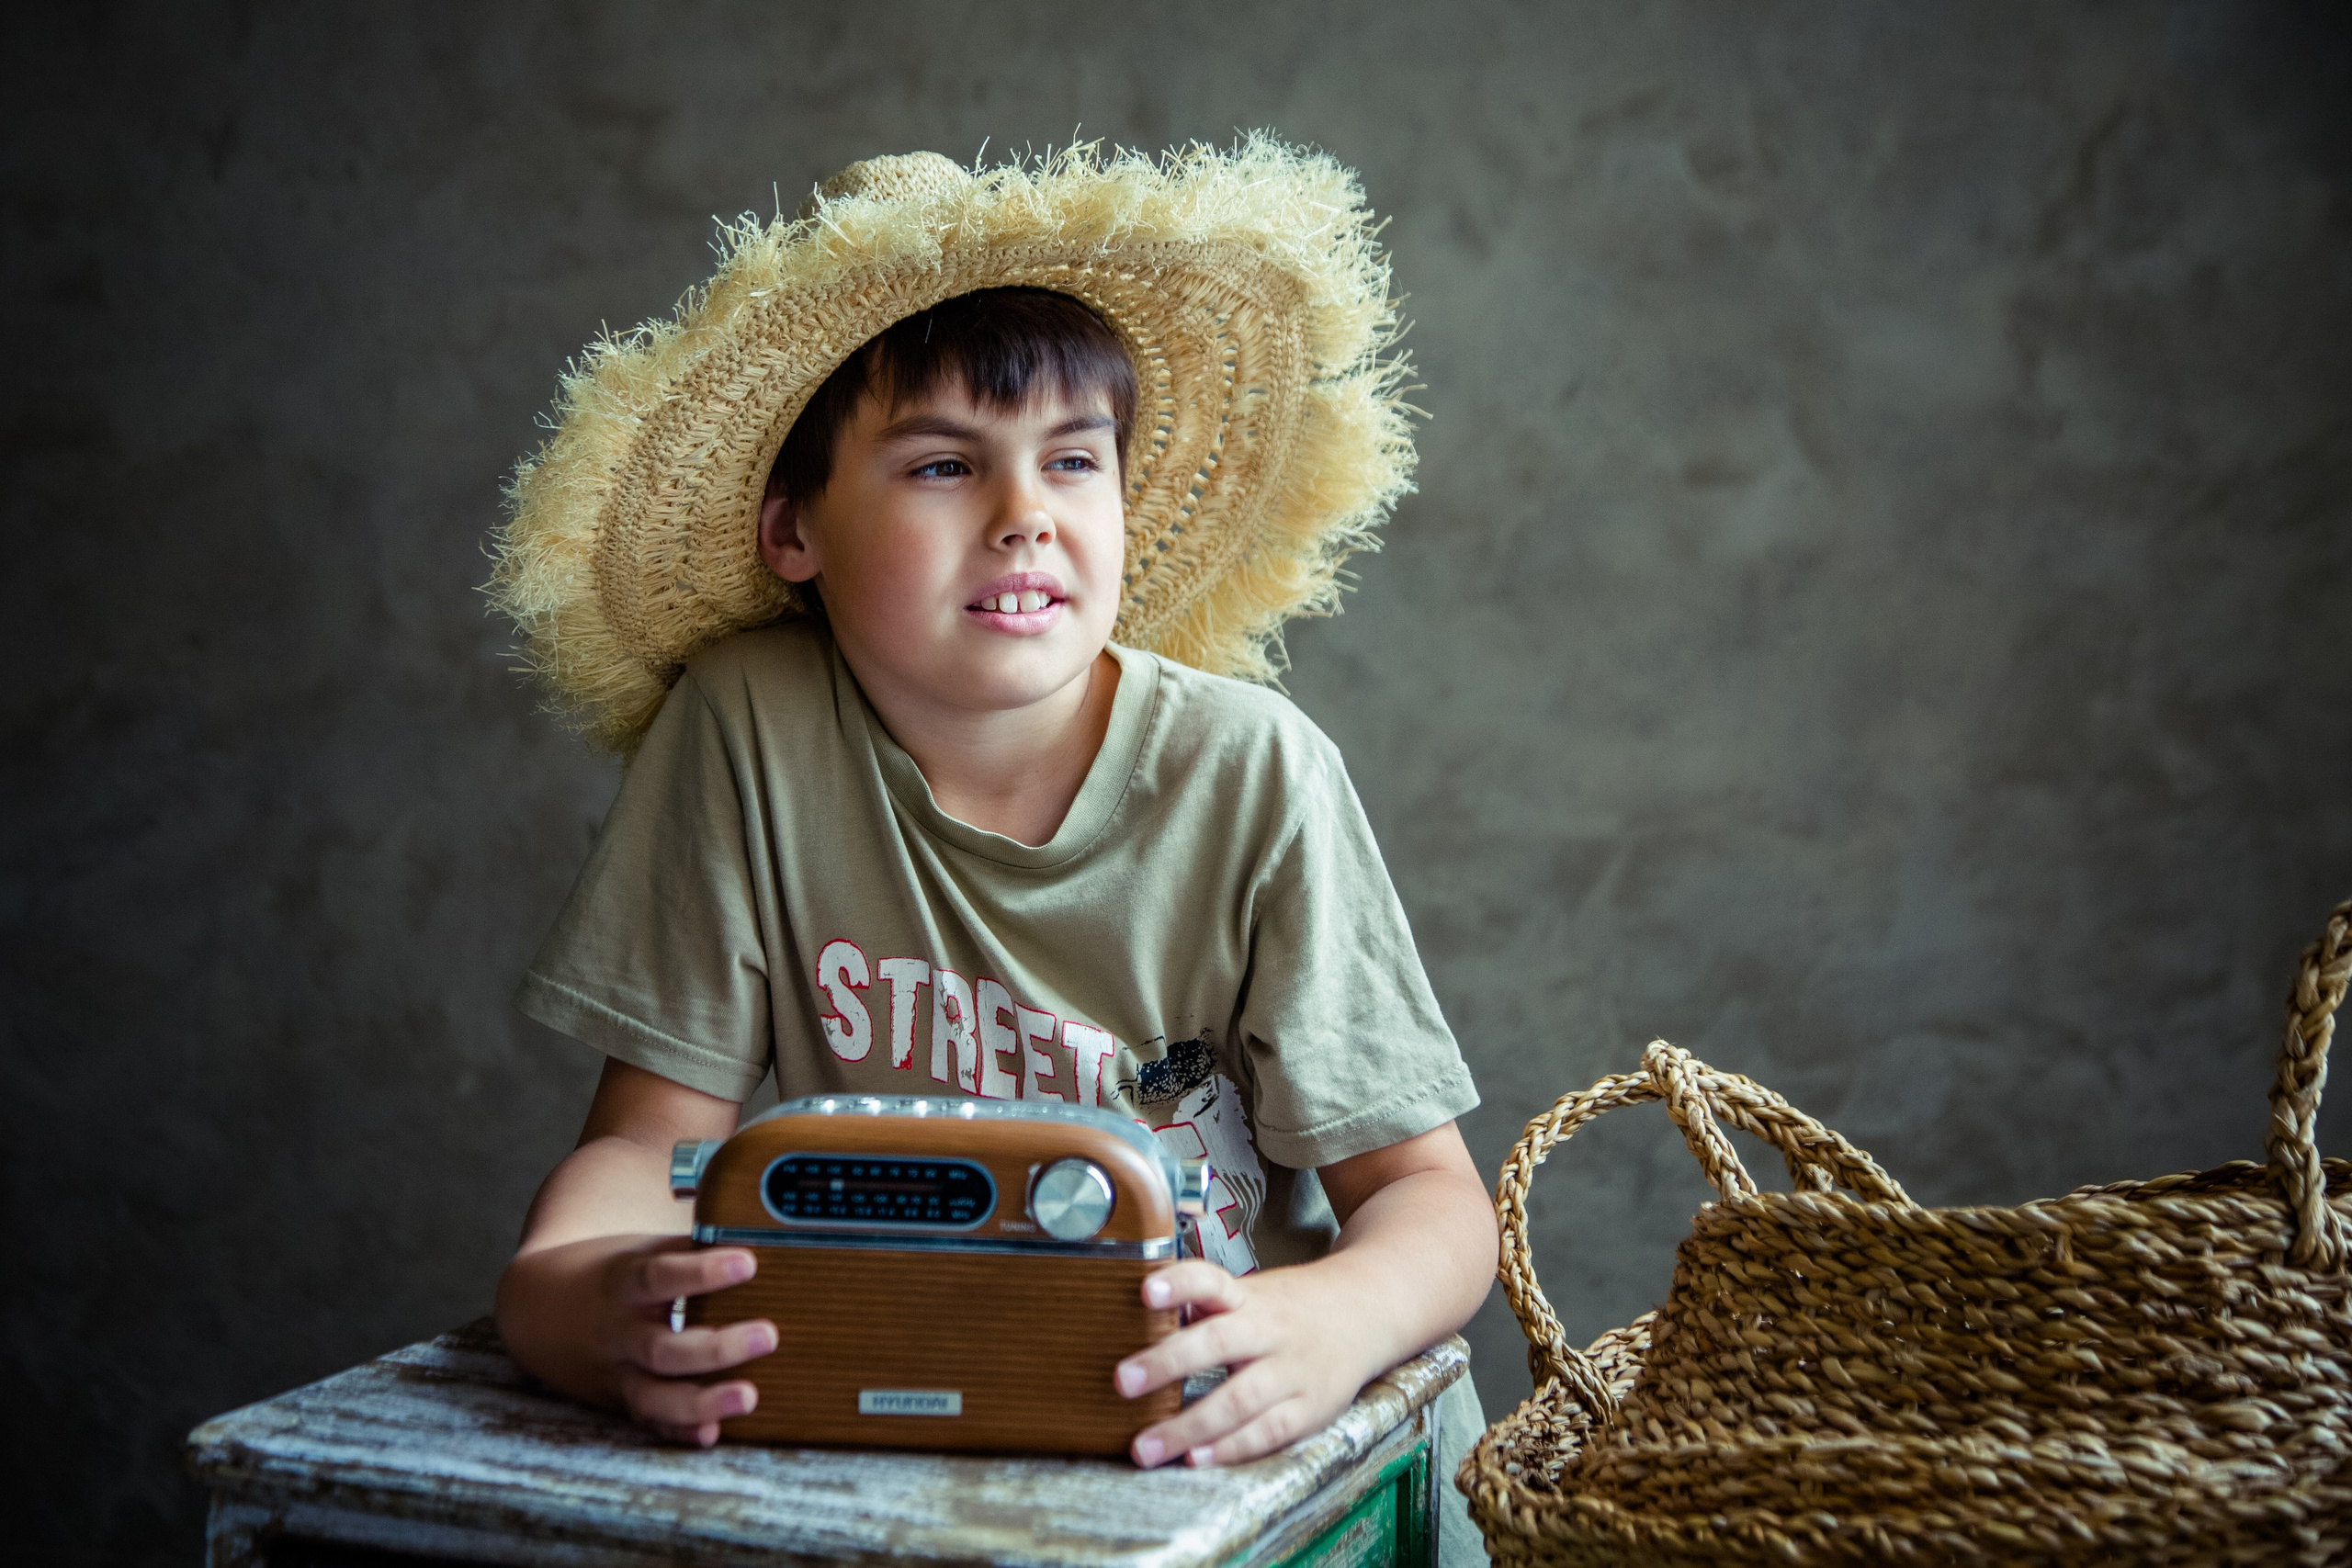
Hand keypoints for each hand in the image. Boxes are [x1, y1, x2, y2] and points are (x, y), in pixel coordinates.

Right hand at [497, 1233, 777, 1447]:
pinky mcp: (622, 1401)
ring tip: (750, 1396)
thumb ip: (691, 1248)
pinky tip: (710, 1435)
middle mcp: (618, 1334)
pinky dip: (678, 1432)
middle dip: (716, 1348)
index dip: (701, 1272)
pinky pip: (650, 1423)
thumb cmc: (611, 1273)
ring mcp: (617, 1374)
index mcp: (622, 1285)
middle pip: (662, 1349)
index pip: (660, 1276)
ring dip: (703, 1401)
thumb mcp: (639, 1251)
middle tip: (769, 1335)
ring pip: (654, 1397)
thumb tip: (759, 1230)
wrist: (537, 1309)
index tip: (747, 1264)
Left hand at [1113, 1259, 1380, 1467]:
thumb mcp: (1250, 1294)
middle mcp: (1270, 1330)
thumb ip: (1203, 1307)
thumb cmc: (1290, 1308)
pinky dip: (1232, 1447)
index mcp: (1249, 1297)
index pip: (1211, 1280)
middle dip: (1168, 1363)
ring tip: (1147, 1446)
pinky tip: (1198, 1459)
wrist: (1365, 1312)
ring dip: (1190, 1425)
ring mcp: (1293, 1370)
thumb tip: (1142, 1315)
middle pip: (1219, 1342)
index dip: (1178, 1283)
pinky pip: (1269, 1431)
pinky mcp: (1311, 1408)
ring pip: (1240, 1398)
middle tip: (1122, 1381)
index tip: (1145, 1291)